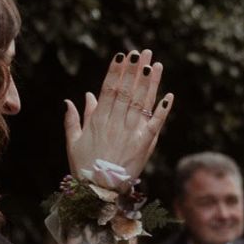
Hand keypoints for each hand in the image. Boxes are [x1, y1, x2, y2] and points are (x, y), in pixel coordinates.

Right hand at [63, 49, 173, 179]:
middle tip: (143, 52)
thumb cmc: (84, 167)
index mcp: (98, 120)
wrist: (97, 192)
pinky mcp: (144, 144)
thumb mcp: (73, 142)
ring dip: (149, 83)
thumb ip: (74, 119)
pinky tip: (169, 96)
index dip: (116, 72)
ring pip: (141, 102)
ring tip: (155, 64)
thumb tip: (75, 99)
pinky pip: (155, 124)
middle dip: (135, 70)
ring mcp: (130, 133)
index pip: (108, 89)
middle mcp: (115, 123)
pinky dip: (162, 110)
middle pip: (127, 91)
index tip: (122, 56)